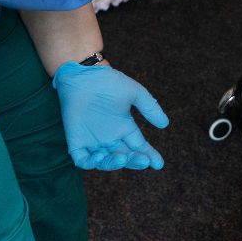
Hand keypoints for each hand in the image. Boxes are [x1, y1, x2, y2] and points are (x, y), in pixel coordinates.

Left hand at [52, 62, 168, 170]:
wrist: (84, 75)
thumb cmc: (109, 82)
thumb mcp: (135, 93)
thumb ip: (150, 108)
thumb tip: (165, 125)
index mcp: (124, 127)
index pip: (138, 146)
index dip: (149, 155)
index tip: (159, 164)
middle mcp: (110, 137)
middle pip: (125, 156)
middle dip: (135, 161)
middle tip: (143, 161)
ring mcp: (93, 140)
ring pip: (105, 161)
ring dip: (114, 164)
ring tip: (122, 158)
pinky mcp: (76, 141)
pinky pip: (82, 159)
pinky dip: (90, 163)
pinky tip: (100, 156)